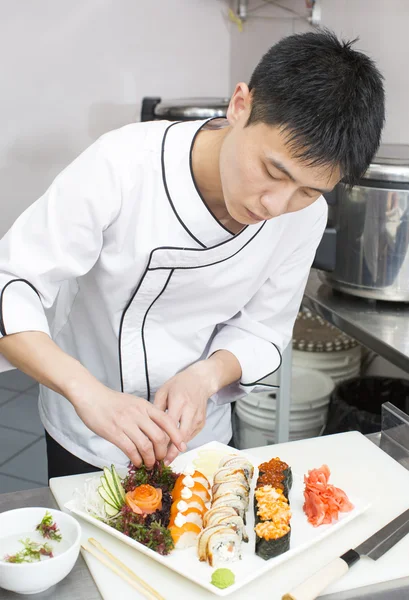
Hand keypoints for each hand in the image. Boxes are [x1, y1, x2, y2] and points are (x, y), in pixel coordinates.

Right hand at [72, 386, 186, 467]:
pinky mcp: (114, 433)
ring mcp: (126, 423)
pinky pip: (130, 449)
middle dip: (162, 452)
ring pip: (146, 446)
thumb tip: (157, 432)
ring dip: (150, 459)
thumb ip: (145, 415)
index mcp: (145, 406)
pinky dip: (136, 459)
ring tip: (149, 464)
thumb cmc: (112, 401)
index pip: (167, 421)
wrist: (91, 396)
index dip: (176, 436)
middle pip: (159, 437)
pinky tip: (137, 462)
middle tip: (161, 459)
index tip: (181, 446)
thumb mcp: (134, 403)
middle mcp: (138, 414)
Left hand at [154, 360, 220, 464]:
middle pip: (181, 435)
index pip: (170, 425)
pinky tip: (174, 448)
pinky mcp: (202, 422)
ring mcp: (198, 417)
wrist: (200, 380)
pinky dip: (182, 442)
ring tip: (166, 458)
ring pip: (187, 438)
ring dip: (177, 449)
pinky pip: (191, 435)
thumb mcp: (163, 391)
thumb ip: (156, 408)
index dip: (163, 439)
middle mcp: (190, 410)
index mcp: (179, 401)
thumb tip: (148, 426)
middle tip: (162, 462)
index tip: (155, 450)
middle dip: (172, 450)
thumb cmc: (179, 384)